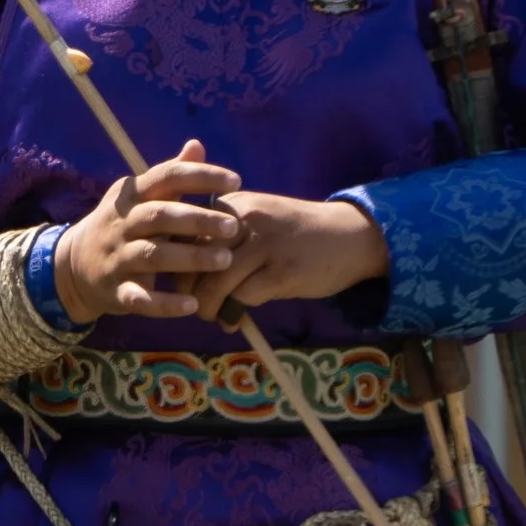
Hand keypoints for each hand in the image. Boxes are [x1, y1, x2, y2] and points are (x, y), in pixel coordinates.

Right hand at [52, 147, 243, 322]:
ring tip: (225, 261)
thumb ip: (170, 175)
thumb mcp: (139, 197)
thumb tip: (196, 144)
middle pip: (160, 216)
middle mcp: (122, 224)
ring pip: (154, 255)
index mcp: (131, 196)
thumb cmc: (121, 226)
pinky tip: (192, 305)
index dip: (201, 176)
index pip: (166, 177)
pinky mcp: (116, 291)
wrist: (73, 266)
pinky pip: (141, 298)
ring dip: (190, 258)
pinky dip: (165, 304)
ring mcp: (117, 258)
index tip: (235, 180)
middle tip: (234, 226)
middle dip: (199, 219)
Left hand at [176, 192, 387, 322]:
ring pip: (215, 283)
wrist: (349, 236)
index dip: (177, 263)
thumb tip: (184, 272)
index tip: (183, 281)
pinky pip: (242, 298)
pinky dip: (232, 314)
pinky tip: (234, 321)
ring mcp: (264, 245)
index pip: (183, 234)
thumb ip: (221, 237)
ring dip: (208, 307)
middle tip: (196, 304)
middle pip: (194, 260)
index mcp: (231, 204)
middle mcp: (244, 219)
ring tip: (213, 316)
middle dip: (188, 289)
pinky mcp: (281, 271)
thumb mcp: (256, 220)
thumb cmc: (295, 233)